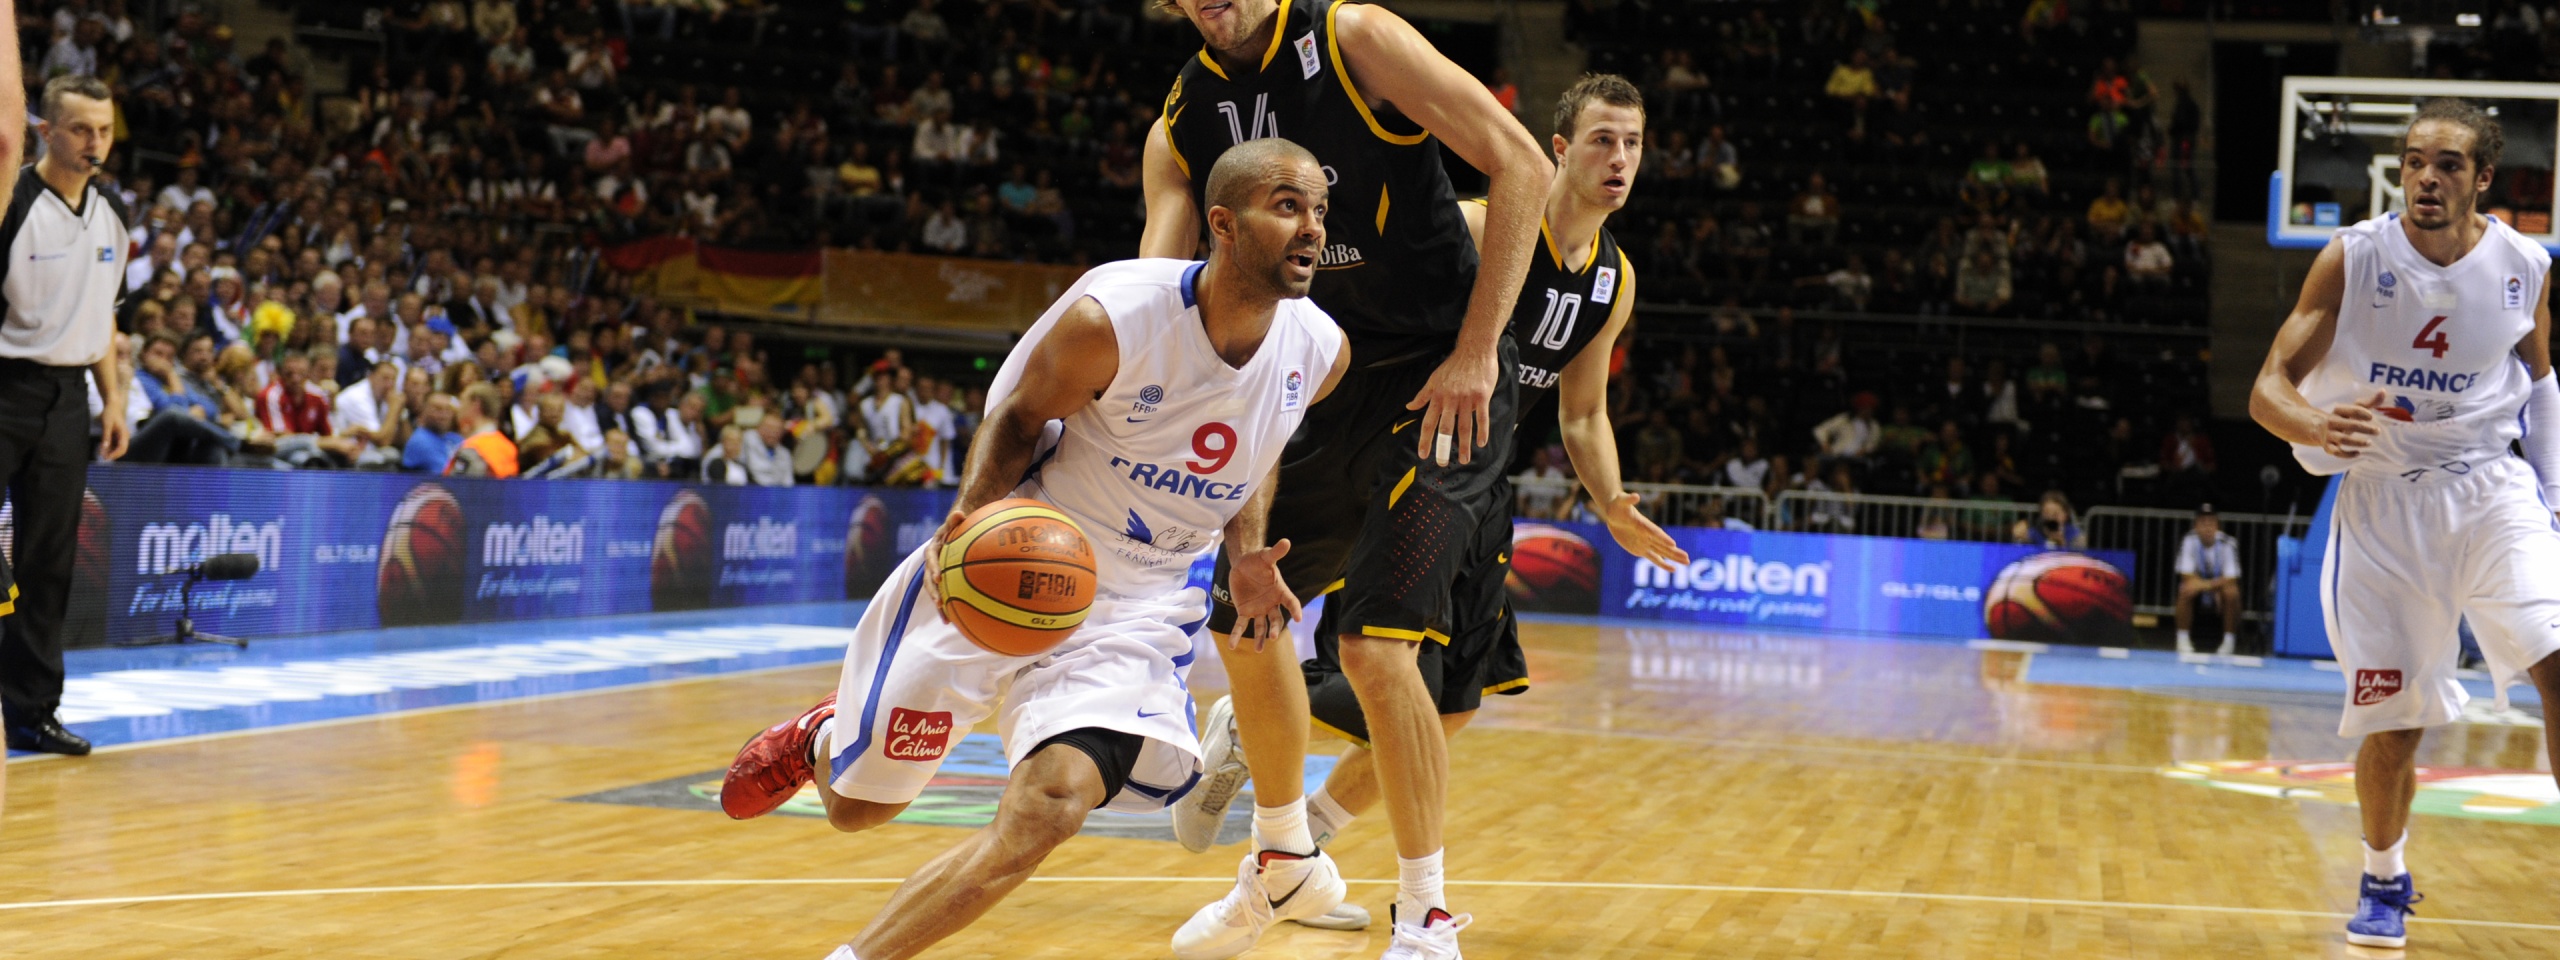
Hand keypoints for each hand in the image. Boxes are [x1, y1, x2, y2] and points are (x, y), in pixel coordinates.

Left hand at [98, 414, 128, 460]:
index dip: (115, 454)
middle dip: (114, 455)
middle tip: (103, 459)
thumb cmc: (110, 414)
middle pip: (122, 449)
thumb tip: (104, 449)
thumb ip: (106, 437)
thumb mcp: (107, 425)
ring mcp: (122, 435)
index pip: (122, 448)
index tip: (106, 458)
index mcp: (124, 434)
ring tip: (102, 455)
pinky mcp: (118, 434)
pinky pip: (116, 443)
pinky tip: (103, 449)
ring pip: (119, 447)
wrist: (114, 405)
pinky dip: (110, 447)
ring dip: (112, 452)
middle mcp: (125, 436)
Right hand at [920, 508, 968, 620]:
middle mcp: (932, 563)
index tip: (939, 578)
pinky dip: (951, 606)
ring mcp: (937, 573)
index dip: (933, 568)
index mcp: (933, 550)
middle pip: (929, 580)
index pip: (931, 559)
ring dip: (940, 605)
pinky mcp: (944, 581)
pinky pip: (946, 594)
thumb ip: (955, 519)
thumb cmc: (957, 525)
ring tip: (947, 620)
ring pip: (936, 591)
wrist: (955, 531)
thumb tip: (959, 512)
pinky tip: (958, 621)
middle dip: (934, 593)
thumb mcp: (956, 521)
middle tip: (940, 604)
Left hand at [1223, 538, 1302, 652]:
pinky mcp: (1245, 611)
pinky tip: (1232, 646)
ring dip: (1260, 638)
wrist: (1243, 564)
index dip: (1295, 609)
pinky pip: (1241, 625)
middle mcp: (1272, 603)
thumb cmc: (1258, 560)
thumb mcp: (1266, 556)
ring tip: (1259, 650)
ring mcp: (1259, 609)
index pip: (1291, 602)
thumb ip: (1275, 552)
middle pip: (1276, 619)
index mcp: (1280, 591)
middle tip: (1272, 636)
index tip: (1298, 618)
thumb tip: (1286, 541)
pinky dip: (1237, 635)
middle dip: (1274, 628)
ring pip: (1261, 626)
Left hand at [1407, 345, 1497, 465]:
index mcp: (1437, 397)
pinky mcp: (1481, 396)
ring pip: (1464, 426)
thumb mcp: (1433, 379)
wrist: (1474, 350)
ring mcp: (1466, 398)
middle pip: (1445, 428)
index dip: (1425, 439)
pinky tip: (1481, 443)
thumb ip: (1423, 395)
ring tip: (1463, 460)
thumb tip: (1409, 407)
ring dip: (1463, 445)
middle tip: (1442, 462)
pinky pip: (1482, 417)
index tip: (1422, 454)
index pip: (1429, 422)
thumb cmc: (1453, 365)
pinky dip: (1482, 431)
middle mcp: (1450, 399)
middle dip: (1442, 447)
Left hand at [1600, 492, 1687, 571]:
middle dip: (1674, 552)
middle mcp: (1647, 535)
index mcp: (1644, 524)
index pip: (1655, 532)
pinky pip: (1653, 558)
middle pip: (1663, 545)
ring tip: (1687, 562)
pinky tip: (1673, 569)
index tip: (1673, 544)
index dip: (1663, 538)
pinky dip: (1662, 564)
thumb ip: (1628, 499)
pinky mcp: (1640, 549)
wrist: (1614, 512)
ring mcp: (1645, 542)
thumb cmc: (1618, 505)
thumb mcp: (1621, 501)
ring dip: (1674, 557)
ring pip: (1662, 552)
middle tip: (1687, 558)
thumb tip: (1636, 496)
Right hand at [2318, 390, 2385, 458]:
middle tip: (2378, 431)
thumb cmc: (2343, 418)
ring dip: (2357, 442)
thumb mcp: (2354, 409)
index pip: (2352, 410)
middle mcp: (2333, 422)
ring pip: (2343, 439)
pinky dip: (2347, 454)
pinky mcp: (2328, 447)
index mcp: (2339, 411)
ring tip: (2369, 442)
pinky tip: (2358, 453)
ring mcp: (2330, 435)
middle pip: (2350, 425)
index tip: (2371, 417)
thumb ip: (2369, 402)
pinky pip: (2337, 452)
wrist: (2318, 429)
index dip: (2363, 413)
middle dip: (2365, 428)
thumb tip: (2383, 391)